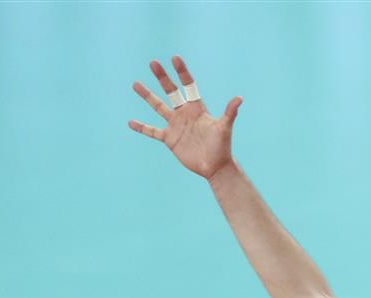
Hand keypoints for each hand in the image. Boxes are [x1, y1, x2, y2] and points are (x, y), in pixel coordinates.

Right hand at [129, 55, 242, 180]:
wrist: (215, 166)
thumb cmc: (222, 146)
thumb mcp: (224, 128)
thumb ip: (229, 112)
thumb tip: (239, 98)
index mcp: (197, 108)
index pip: (188, 85)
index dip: (182, 72)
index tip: (175, 58)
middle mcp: (184, 113)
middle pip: (171, 91)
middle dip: (162, 77)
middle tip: (153, 63)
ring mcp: (175, 125)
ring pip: (158, 107)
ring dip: (147, 96)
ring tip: (135, 84)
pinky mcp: (169, 139)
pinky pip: (152, 131)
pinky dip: (142, 127)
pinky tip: (131, 122)